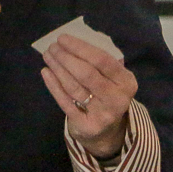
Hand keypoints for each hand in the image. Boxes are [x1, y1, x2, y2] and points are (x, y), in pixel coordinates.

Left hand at [41, 34, 135, 158]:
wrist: (107, 132)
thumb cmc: (107, 95)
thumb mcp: (113, 79)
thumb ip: (101, 61)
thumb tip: (76, 41)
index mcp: (126, 82)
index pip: (102, 60)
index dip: (80, 48)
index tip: (62, 38)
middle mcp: (117, 99)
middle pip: (87, 74)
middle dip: (66, 57)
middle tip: (52, 47)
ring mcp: (102, 114)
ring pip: (74, 87)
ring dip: (58, 69)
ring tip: (48, 56)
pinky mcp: (86, 126)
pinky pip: (66, 102)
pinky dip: (53, 85)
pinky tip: (46, 72)